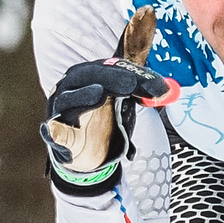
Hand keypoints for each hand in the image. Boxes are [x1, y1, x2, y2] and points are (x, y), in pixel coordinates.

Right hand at [41, 58, 171, 195]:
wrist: (86, 154)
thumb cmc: (103, 120)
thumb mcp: (126, 104)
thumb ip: (145, 94)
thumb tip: (171, 90)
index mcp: (88, 75)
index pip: (110, 68)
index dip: (134, 74)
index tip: (157, 86)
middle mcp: (71, 88)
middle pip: (87, 76)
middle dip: (110, 79)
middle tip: (131, 84)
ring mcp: (60, 112)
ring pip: (68, 101)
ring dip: (83, 97)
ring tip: (99, 95)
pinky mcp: (55, 136)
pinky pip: (53, 133)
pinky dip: (54, 132)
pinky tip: (53, 129)